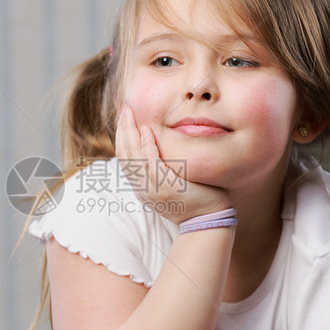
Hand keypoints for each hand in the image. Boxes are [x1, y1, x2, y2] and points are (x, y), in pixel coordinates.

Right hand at [115, 105, 231, 224]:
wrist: (208, 220)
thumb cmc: (196, 199)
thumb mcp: (172, 183)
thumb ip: (163, 168)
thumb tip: (161, 146)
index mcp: (141, 187)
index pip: (124, 158)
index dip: (121, 137)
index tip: (124, 119)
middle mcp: (142, 189)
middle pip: (124, 155)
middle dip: (122, 130)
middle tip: (125, 110)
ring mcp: (152, 189)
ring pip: (133, 157)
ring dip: (130, 133)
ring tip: (131, 114)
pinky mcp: (166, 187)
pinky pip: (151, 163)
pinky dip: (147, 146)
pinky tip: (148, 131)